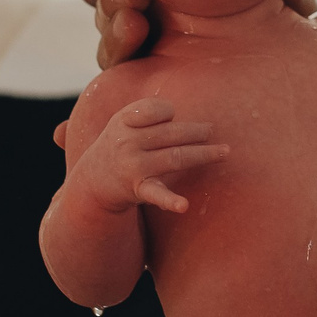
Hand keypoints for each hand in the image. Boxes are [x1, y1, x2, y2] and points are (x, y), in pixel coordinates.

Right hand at [76, 97, 228, 214]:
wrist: (92, 182)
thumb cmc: (118, 144)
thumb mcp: (123, 121)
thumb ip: (148, 112)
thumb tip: (180, 116)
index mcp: (124, 121)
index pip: (154, 110)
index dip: (167, 112)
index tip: (172, 116)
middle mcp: (127, 143)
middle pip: (171, 134)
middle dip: (196, 132)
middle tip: (212, 130)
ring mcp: (133, 167)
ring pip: (175, 157)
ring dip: (203, 154)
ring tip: (223, 152)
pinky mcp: (138, 189)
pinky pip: (157, 194)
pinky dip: (170, 201)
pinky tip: (184, 206)